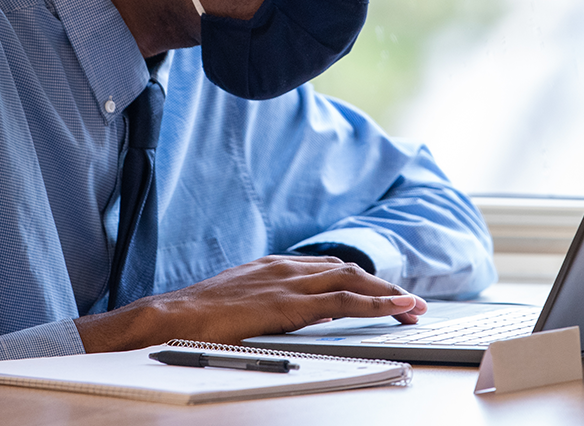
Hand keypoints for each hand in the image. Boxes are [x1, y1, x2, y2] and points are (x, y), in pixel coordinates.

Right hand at [74, 255, 426, 351]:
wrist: (171, 317)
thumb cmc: (197, 317)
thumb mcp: (239, 303)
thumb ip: (267, 303)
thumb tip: (291, 316)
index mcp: (274, 266)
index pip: (328, 267)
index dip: (360, 280)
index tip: (380, 291)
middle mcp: (286, 267)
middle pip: (348, 271)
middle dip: (382, 286)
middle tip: (409, 302)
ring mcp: (289, 282)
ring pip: (353, 281)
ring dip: (388, 294)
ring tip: (412, 307)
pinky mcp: (289, 303)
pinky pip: (344, 301)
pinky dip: (376, 303)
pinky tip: (395, 309)